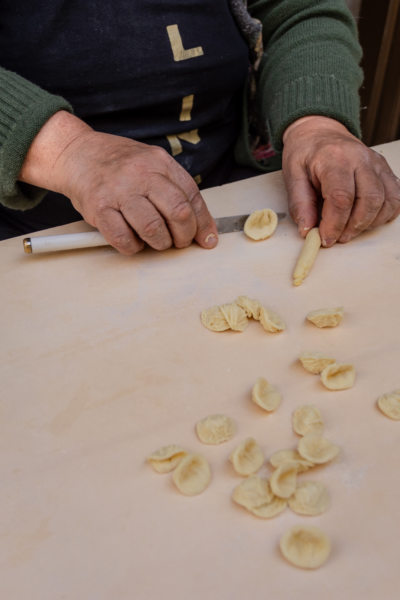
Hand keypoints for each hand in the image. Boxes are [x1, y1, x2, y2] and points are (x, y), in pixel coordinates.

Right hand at [19, 111, 217, 254]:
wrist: (77, 153)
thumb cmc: (118, 164)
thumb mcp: (151, 164)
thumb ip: (175, 189)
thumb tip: (201, 227)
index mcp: (159, 162)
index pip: (192, 196)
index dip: (203, 223)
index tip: (206, 239)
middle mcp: (141, 174)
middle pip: (178, 212)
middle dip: (184, 235)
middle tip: (178, 241)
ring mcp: (119, 191)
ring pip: (153, 228)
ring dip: (160, 243)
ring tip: (156, 241)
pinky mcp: (99, 208)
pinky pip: (123, 238)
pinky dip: (133, 247)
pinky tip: (133, 240)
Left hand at [282, 116, 399, 245]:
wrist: (320, 133)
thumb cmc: (306, 153)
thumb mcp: (292, 175)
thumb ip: (300, 204)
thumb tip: (307, 230)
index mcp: (334, 158)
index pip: (342, 197)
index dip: (335, 224)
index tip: (325, 239)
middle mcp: (360, 159)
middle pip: (369, 200)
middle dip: (354, 226)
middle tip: (338, 237)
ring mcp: (376, 164)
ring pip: (387, 200)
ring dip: (369, 223)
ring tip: (349, 229)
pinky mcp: (385, 170)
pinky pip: (396, 197)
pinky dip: (384, 214)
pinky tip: (366, 219)